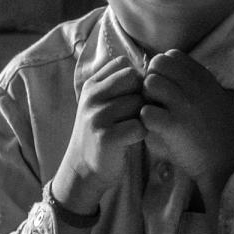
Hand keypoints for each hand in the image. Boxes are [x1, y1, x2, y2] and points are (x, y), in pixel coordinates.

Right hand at [52, 55, 145, 213]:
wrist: (84, 168)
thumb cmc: (101, 131)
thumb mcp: (100, 102)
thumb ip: (117, 83)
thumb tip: (148, 65)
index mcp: (91, 85)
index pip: (123, 64)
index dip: (135, 77)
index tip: (132, 94)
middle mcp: (91, 98)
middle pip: (134, 80)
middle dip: (141, 94)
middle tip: (136, 112)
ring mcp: (97, 117)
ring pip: (138, 103)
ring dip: (143, 115)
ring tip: (133, 126)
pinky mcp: (106, 138)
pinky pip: (139, 126)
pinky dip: (142, 133)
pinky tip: (133, 139)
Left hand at [140, 50, 233, 210]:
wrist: (224, 162)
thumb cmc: (218, 131)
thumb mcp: (216, 96)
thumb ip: (198, 80)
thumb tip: (174, 62)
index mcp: (205, 78)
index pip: (172, 55)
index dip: (164, 68)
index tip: (167, 85)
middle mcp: (195, 87)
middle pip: (158, 64)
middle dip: (152, 79)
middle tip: (156, 98)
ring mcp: (184, 106)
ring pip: (150, 84)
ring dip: (147, 98)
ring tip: (155, 111)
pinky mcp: (173, 127)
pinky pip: (146, 112)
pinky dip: (146, 120)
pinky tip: (155, 127)